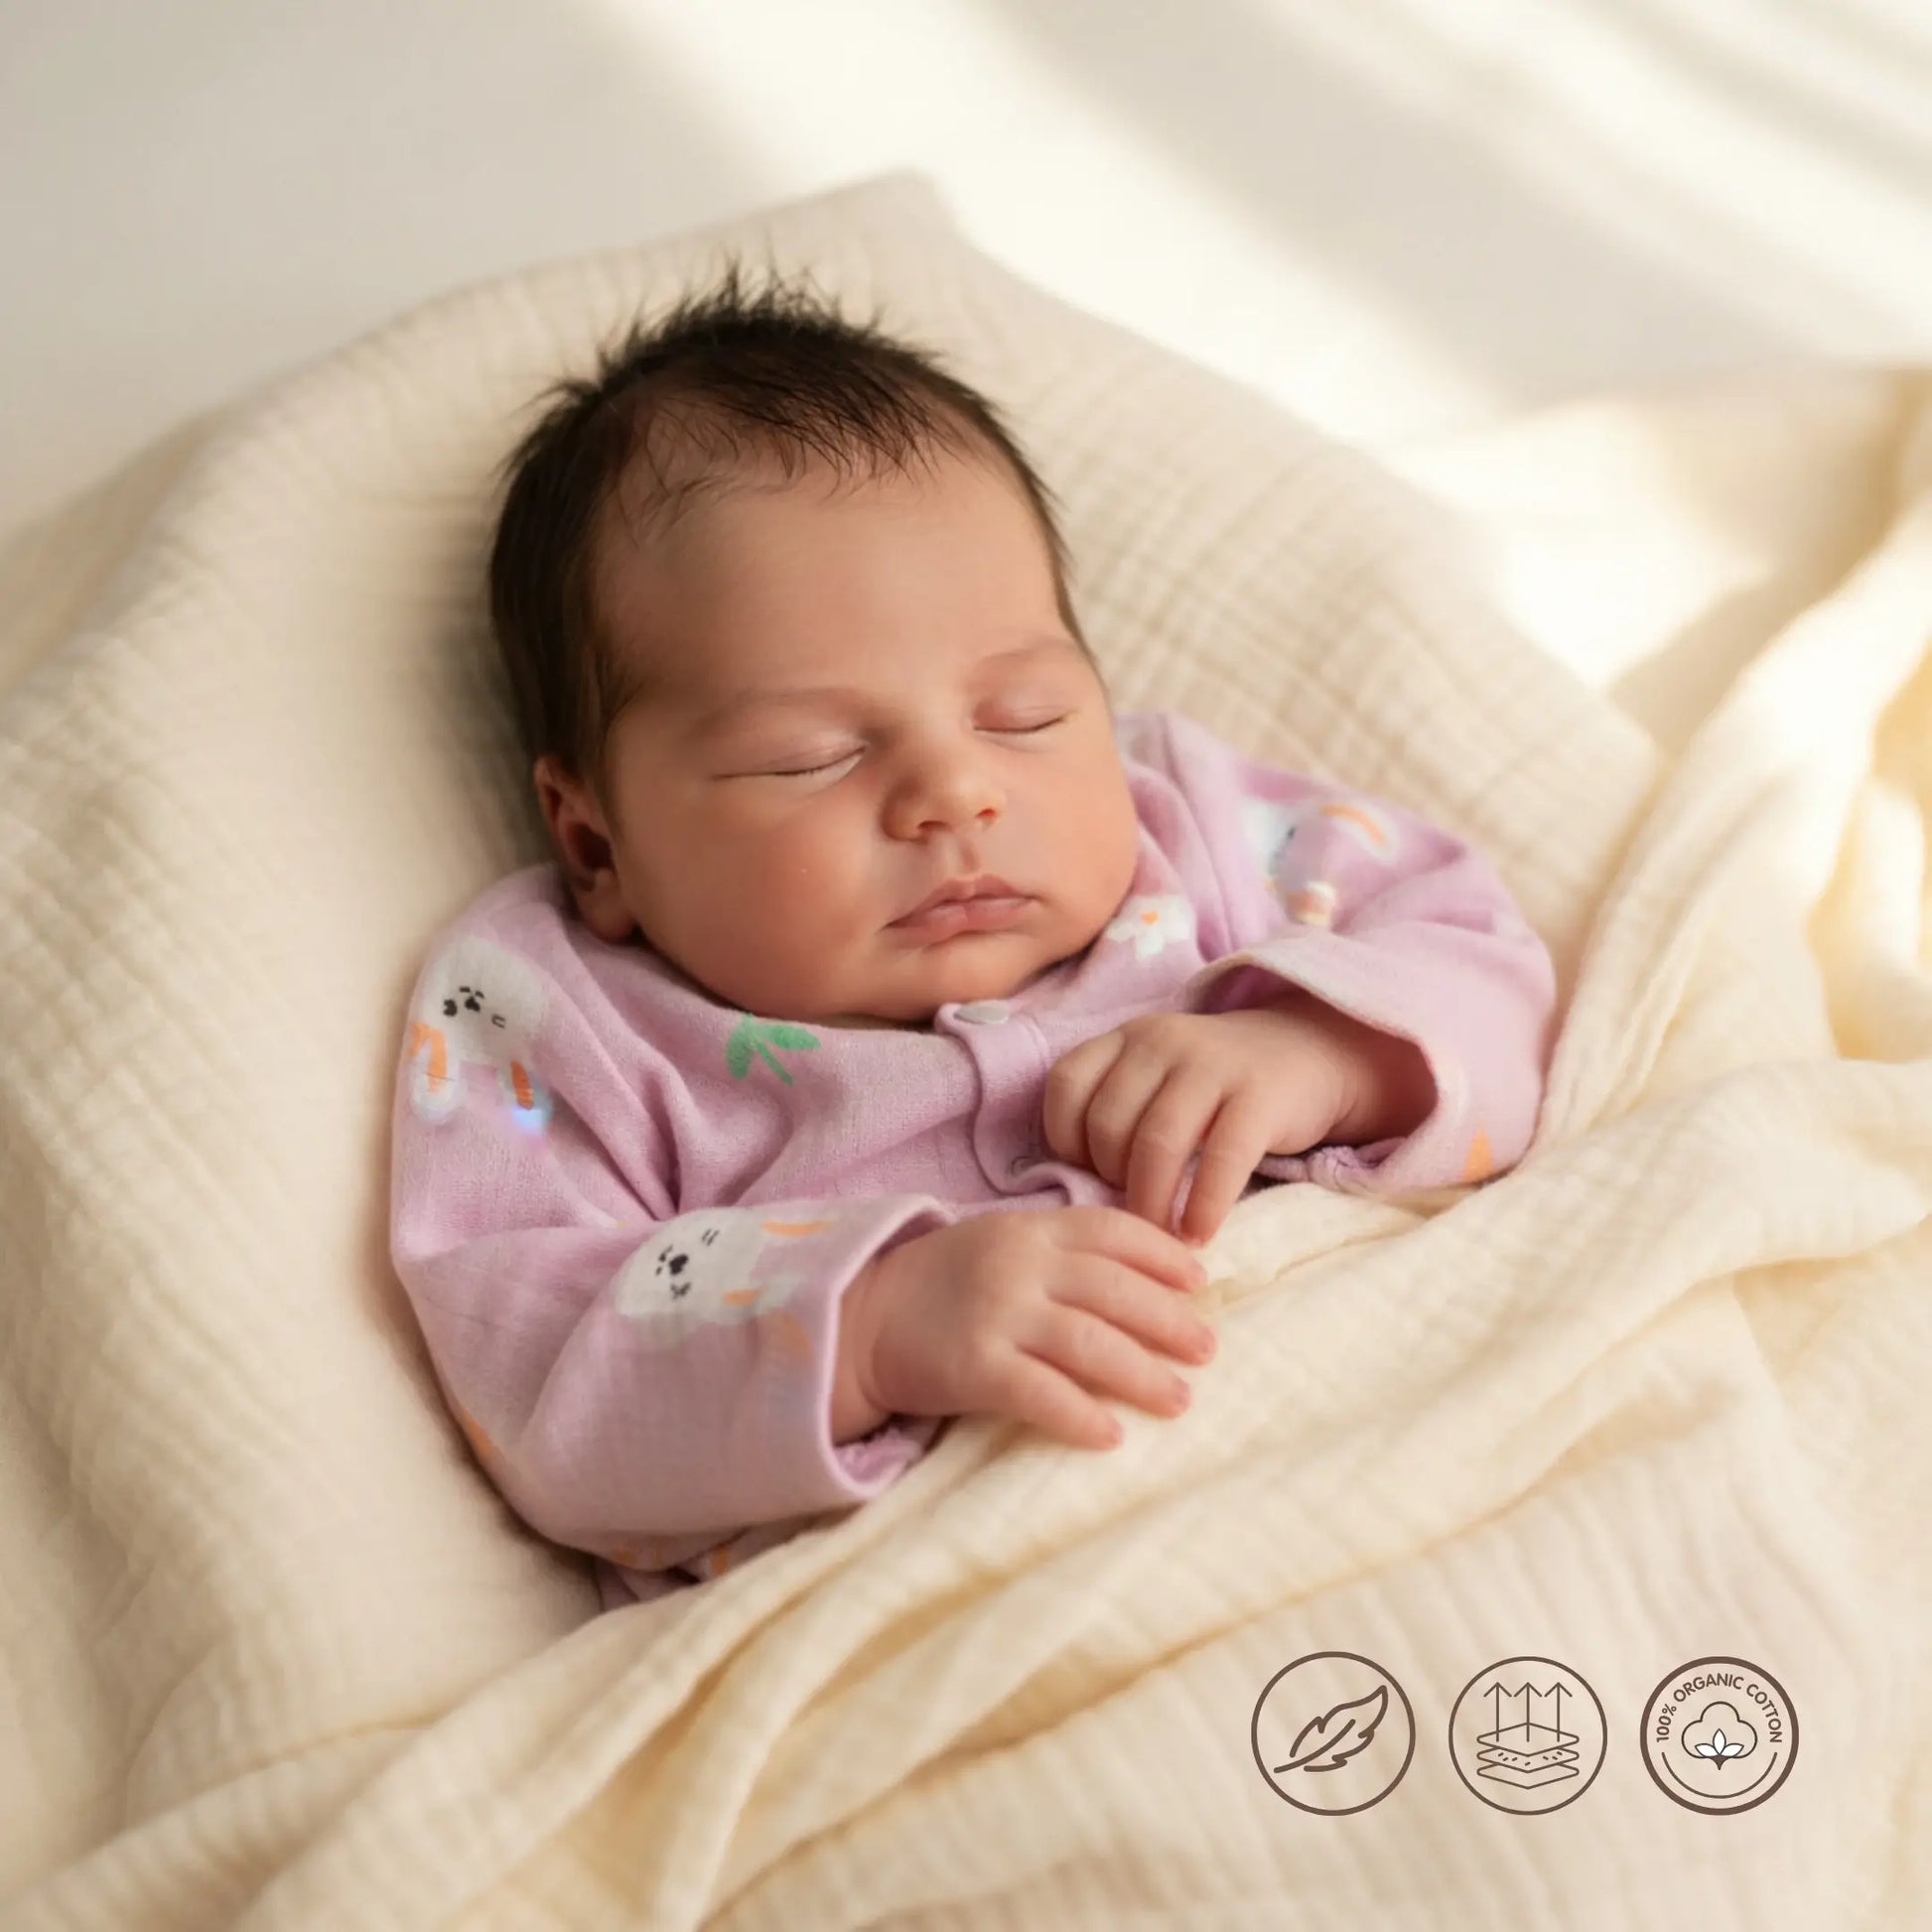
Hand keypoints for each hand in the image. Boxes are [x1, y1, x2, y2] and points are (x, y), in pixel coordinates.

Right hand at [836, 1206, 1216, 1451]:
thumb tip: (1144, 1275)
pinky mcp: (973, 1366)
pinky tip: (1112, 1436)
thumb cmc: (942, 1283)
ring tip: (1180, 1398)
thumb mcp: (1000, 1243)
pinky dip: (1082, 1416)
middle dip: (1170, 1320)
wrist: (860, 1318)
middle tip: (1208, 1349)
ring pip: (1091, 1343)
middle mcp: (1018, 1266)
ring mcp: (996, 1315)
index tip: (1200, 1280)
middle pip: (1114, 1289)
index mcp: (1030, 1229)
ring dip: (1143, 1373)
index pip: (1113, 1230)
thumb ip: (1060, 1251)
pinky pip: (1042, 1394)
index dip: (1163, 1254)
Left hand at [1041, 1001, 1369, 1244]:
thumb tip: (1076, 1189)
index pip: (1067, 1085)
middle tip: (1129, 1212)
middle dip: (1110, 1181)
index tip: (1088, 1175)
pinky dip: (1204, 1204)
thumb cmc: (1214, 1087)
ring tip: (1158, 1238)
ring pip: (1156, 1142)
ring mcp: (1212, 1064)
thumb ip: (1117, 1112)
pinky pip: (1222, 1157)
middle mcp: (1162, 1041)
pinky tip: (1198, 1234)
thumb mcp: (1157, 1079)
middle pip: (1108, 1123)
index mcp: (1127, 1038)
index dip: (1066, 1139)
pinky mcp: (1260, 1094)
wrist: (1306, 1054)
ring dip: (1150, 1203)